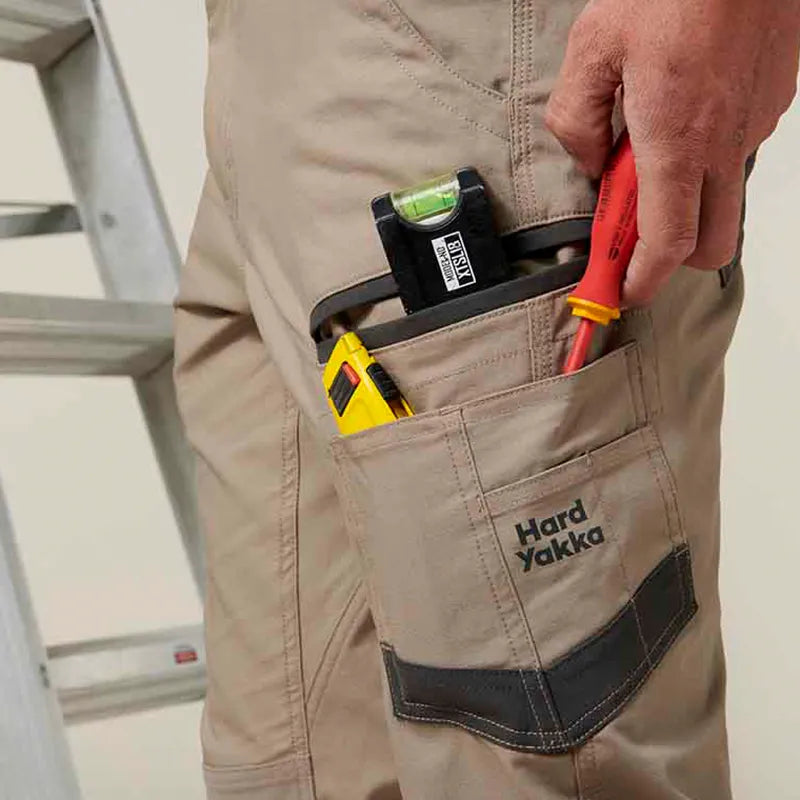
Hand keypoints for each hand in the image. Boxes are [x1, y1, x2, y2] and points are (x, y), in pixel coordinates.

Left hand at [546, 0, 799, 304]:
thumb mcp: (592, 49)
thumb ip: (578, 122)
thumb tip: (592, 165)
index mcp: (677, 140)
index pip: (668, 244)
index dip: (642, 280)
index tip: (620, 292)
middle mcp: (724, 143)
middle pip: (711, 245)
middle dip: (669, 258)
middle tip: (629, 229)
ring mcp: (755, 124)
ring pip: (722, 198)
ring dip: (683, 200)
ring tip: (646, 149)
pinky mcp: (772, 102)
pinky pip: (734, 152)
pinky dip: (702, 157)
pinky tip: (679, 114)